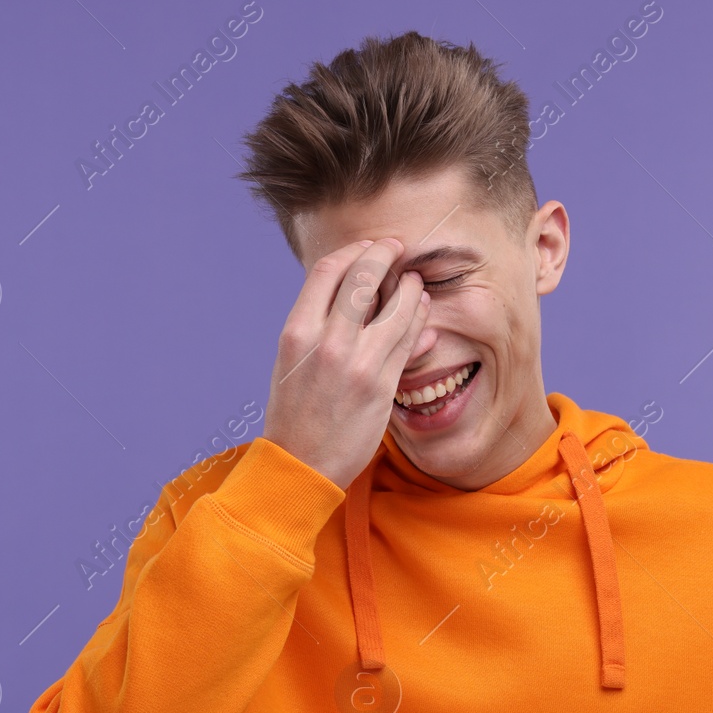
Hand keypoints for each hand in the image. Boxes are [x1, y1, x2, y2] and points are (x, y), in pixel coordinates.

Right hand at [262, 237, 431, 490]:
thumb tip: (348, 292)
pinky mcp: (381, 385)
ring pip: (396, 304)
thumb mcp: (291, 361)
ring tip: (413, 281)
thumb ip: (316, 326)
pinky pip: (408, 338)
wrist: (300, 464)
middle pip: (364, 276)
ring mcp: (357, 363)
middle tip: (397, 248)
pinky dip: (418, 317)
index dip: (353, 250)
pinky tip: (420, 309)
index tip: (368, 247)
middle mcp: (326, 342)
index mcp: (297, 332)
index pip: (329, 270)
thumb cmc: (294, 412)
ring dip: (410, 285)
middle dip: (385, 254)